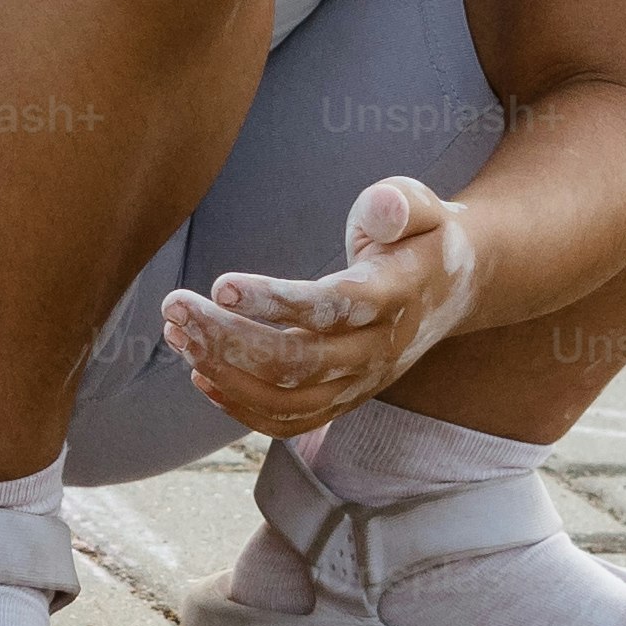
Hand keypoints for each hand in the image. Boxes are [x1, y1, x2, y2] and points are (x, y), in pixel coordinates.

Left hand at [160, 175, 483, 436]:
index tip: (220, 283)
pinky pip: (290, 421)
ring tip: (177, 333)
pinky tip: (200, 374)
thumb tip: (381, 210)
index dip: (277, 301)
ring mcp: (361, 383)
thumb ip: (398, 205)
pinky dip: (241, 407)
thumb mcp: (419, 205)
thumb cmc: (420, 236)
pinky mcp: (344, 399)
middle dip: (227, 338)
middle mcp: (378, 350)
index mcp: (396, 296)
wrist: (451, 289)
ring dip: (224, 372)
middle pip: (299, 363)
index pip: (334, 308)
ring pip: (287, 400)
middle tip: (174, 305)